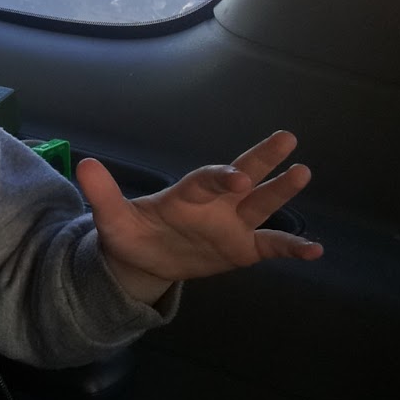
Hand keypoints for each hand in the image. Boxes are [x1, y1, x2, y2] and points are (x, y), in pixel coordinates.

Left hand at [76, 131, 318, 305]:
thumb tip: (83, 164)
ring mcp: (232, 224)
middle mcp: (215, 203)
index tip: (237, 177)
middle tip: (287, 138)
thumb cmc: (130, 233)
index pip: (207, 180)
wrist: (142, 261)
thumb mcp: (111, 218)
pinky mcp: (242, 248)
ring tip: (303, 172)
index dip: (221, 176)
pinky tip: (316, 250)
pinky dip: (293, 247)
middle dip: (263, 158)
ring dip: (282, 191)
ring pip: (261, 204)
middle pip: (243, 176)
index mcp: (186, 195)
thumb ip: (103, 193)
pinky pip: (271, 246)